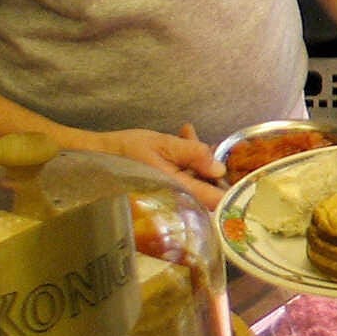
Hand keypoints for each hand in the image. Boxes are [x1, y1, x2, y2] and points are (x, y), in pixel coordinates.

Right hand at [87, 125, 226, 209]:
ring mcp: (169, 197)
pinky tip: (183, 136)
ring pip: (196, 180)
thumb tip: (218, 168)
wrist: (93, 157)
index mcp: (177, 190)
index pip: (214, 201)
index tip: (243, 179)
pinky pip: (183, 178)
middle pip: (208, 189)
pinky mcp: (163, 191)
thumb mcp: (162, 145)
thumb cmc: (124, 152)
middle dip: (210, 164)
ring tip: (186, 134)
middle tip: (202, 141)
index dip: (231, 192)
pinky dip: (186, 160)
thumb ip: (192, 154)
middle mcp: (176, 199)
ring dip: (197, 159)